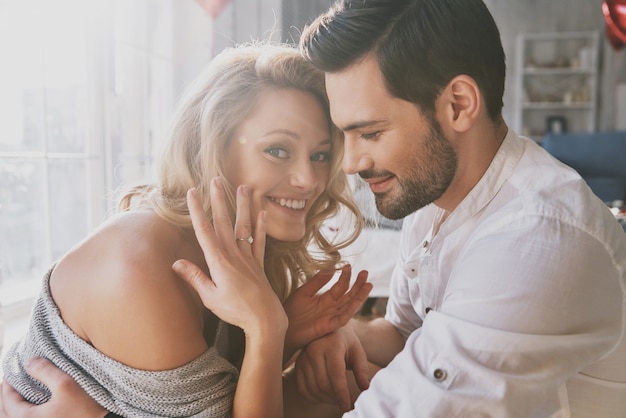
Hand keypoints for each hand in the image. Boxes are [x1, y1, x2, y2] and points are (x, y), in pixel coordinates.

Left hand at [0, 358, 106, 417]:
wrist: (101, 417)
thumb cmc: (85, 407)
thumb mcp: (65, 384)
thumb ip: (45, 371)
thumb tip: (29, 362)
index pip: (8, 401)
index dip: (6, 385)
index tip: (9, 373)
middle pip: (7, 413)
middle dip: (6, 398)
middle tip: (8, 384)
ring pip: (17, 417)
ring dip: (14, 406)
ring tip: (17, 395)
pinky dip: (24, 411)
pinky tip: (32, 404)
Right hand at [172, 180, 286, 337]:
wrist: (265, 319)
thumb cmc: (235, 311)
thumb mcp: (210, 297)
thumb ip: (195, 277)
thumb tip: (176, 262)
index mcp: (218, 261)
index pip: (204, 230)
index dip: (197, 210)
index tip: (191, 192)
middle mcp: (233, 254)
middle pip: (224, 222)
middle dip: (218, 199)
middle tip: (216, 179)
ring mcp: (248, 257)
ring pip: (244, 226)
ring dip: (242, 205)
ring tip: (243, 186)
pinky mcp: (259, 263)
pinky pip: (260, 240)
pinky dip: (261, 225)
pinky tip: (262, 211)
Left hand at [283, 265, 370, 355]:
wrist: (282, 329)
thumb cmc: (290, 311)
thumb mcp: (304, 292)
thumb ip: (317, 281)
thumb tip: (331, 268)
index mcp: (326, 299)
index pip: (340, 286)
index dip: (345, 276)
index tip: (348, 265)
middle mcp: (332, 308)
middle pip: (349, 295)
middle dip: (358, 284)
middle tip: (365, 272)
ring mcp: (331, 317)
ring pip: (350, 306)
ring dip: (359, 296)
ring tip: (368, 284)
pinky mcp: (328, 327)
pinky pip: (342, 318)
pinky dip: (350, 310)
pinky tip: (357, 301)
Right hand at [294, 325, 370, 411]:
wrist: (328, 329)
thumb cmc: (346, 342)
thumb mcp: (357, 351)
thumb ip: (361, 369)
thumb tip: (365, 388)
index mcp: (331, 345)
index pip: (335, 374)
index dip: (341, 393)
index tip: (348, 407)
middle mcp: (314, 350)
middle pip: (323, 384)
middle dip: (336, 398)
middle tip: (346, 403)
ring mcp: (303, 358)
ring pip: (313, 388)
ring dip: (326, 399)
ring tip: (337, 398)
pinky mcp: (298, 365)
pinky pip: (302, 389)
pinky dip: (313, 398)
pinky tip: (324, 396)